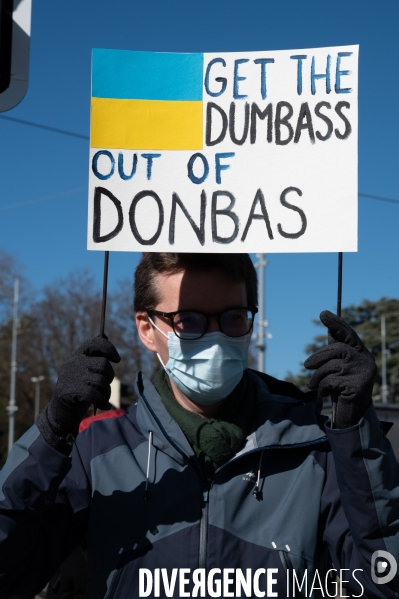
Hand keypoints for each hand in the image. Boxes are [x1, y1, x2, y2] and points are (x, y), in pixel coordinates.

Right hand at [36, 336, 120, 451]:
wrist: (61, 412)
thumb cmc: (79, 392)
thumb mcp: (88, 374)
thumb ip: (96, 362)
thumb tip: (110, 348)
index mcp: (77, 355)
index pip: (95, 342)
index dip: (109, 348)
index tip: (117, 360)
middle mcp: (73, 362)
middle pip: (103, 364)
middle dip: (110, 376)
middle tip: (106, 386)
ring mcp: (70, 376)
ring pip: (101, 380)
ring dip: (107, 392)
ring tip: (104, 398)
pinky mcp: (70, 390)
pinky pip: (94, 394)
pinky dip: (103, 401)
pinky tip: (105, 406)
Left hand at [304, 310, 376, 427]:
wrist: (353, 412)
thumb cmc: (343, 385)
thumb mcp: (340, 366)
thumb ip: (335, 350)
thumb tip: (329, 329)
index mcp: (361, 352)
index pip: (348, 334)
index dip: (336, 323)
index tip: (323, 314)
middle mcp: (365, 360)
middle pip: (336, 349)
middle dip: (318, 357)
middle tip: (306, 365)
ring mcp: (362, 373)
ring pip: (330, 366)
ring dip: (317, 377)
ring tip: (313, 385)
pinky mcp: (357, 386)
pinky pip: (330, 381)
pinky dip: (321, 387)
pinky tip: (323, 393)